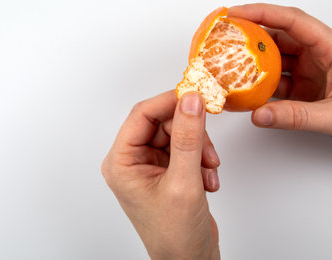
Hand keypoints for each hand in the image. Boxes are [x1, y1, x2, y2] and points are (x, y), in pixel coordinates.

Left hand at [102, 91, 220, 258]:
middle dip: (192, 134)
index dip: (170, 102)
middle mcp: (133, 160)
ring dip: (200, 149)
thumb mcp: (184, 182)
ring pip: (179, 134)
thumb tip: (191, 101)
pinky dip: (201, 160)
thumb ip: (188, 138)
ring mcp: (151, 165)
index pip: (142, 114)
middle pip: (164, 122)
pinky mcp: (168, 170)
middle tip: (208, 150)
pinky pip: (186, 148)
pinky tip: (207, 181)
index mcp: (122, 162)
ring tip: (208, 172)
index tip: (197, 97)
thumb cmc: (175, 234)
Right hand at [228, 3, 331, 199]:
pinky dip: (263, 85)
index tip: (237, 13)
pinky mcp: (306, 87)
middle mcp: (321, 54)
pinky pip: (279, 81)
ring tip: (231, 64)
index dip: (263, 13)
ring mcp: (313, 70)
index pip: (294, 21)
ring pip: (277, 58)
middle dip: (253, 35)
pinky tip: (249, 90)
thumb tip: (260, 114)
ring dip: (256, 62)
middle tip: (226, 37)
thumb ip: (296, 116)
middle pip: (281, 36)